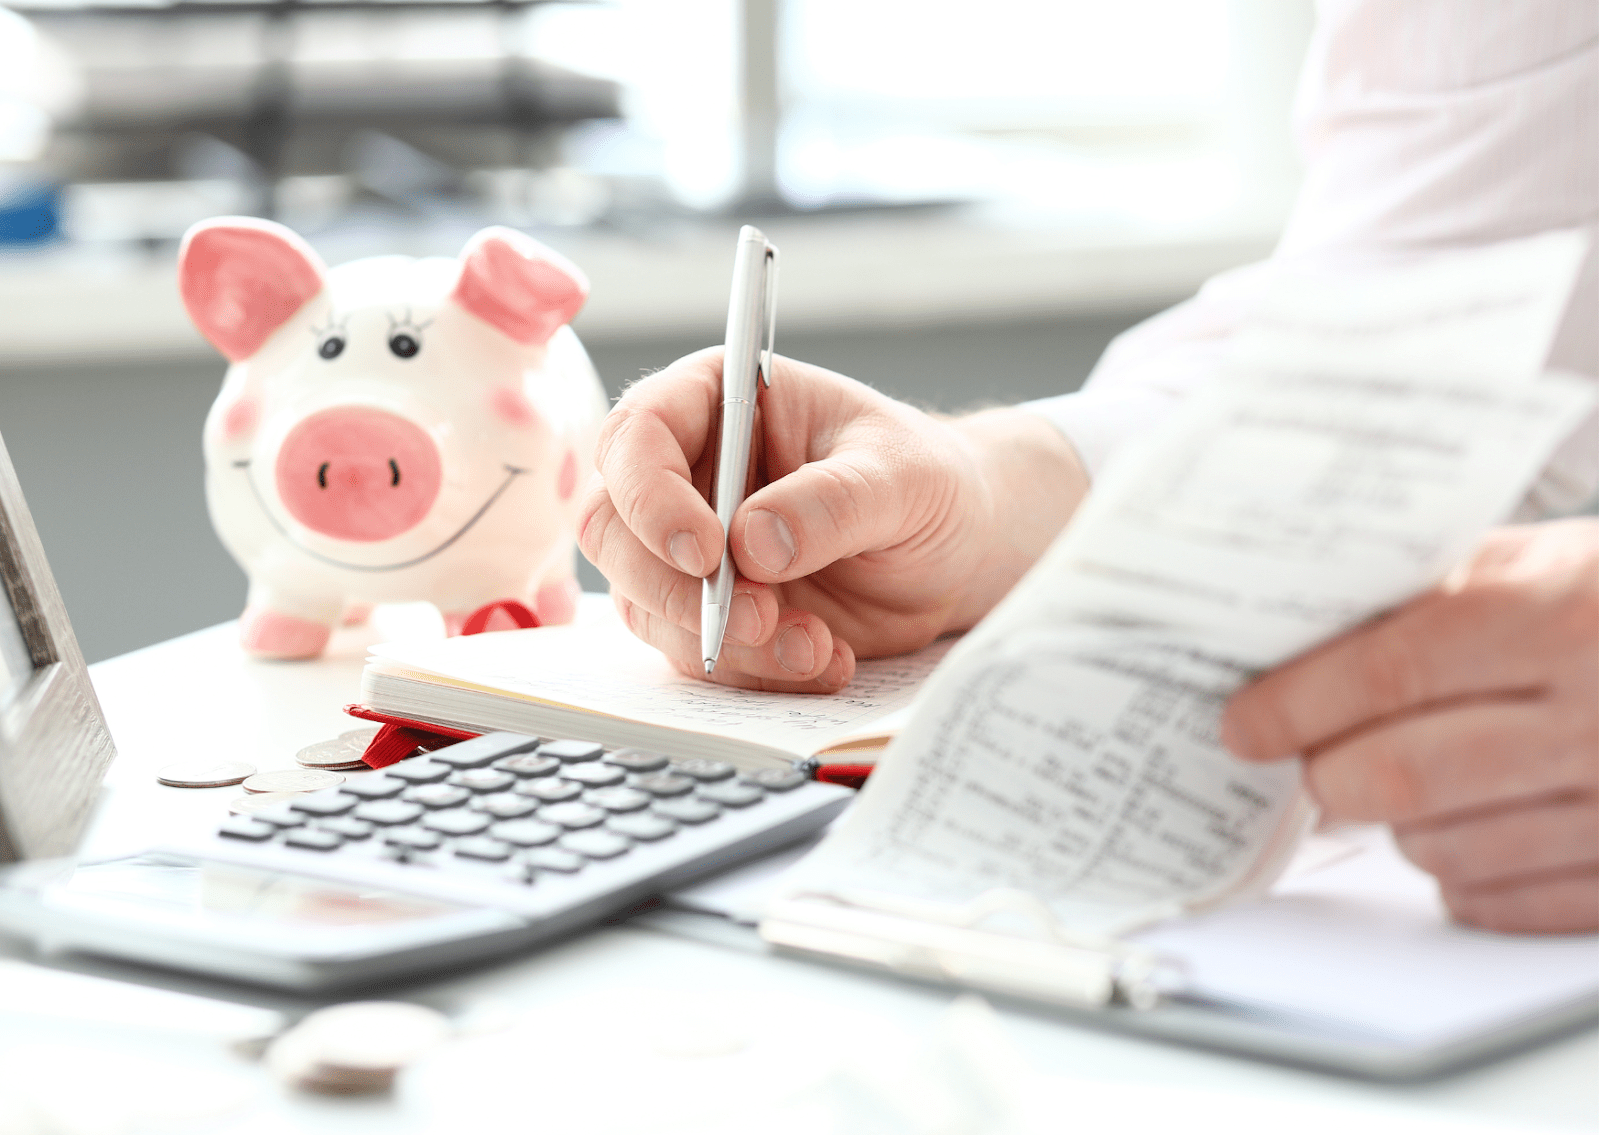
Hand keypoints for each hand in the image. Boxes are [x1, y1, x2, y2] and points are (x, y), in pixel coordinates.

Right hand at [578, 348, 1085, 690]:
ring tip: (816, 645)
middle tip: (758, 618)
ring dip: (723, 643)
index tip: (707, 553)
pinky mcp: (711, 615)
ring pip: (648, 604)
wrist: (957, 547)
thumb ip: (831, 501)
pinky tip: (825, 659)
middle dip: (676, 589)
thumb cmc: (927, 481)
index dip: (652, 498)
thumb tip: (753, 544)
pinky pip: (696, 654)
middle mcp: (686, 475)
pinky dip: (756, 672)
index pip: (637, 437)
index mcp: (715, 402)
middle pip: (614, 530)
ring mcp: (691, 550)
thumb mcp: (901, 476)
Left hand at [1223, 519, 1597, 933]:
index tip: (1246, 724)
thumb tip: (1307, 636)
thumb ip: (1442, 588)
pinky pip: (1504, 903)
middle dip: (1331, 775)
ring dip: (1399, 825)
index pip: (1389, 671)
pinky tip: (1476, 829)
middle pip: (1402, 778)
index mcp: (1566, 614)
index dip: (1298, 704)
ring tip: (1412, 781)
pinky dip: (1464, 875)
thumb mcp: (1559, 557)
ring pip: (1442, 850)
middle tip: (1314, 760)